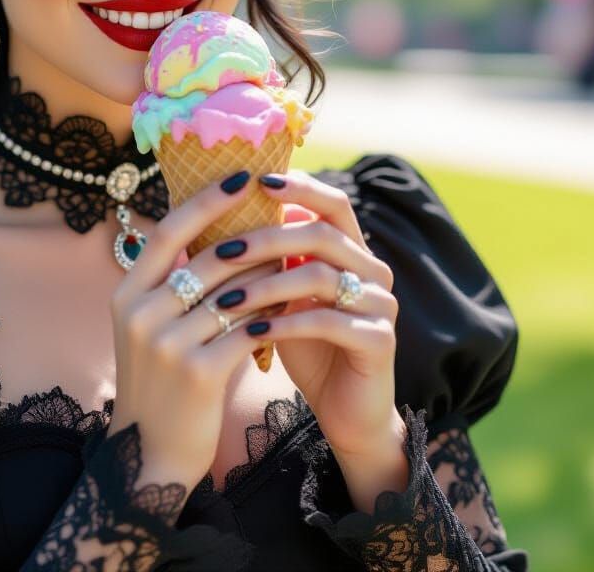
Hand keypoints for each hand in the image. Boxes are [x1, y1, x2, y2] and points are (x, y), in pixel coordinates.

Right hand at [108, 169, 297, 492]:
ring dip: (270, 273)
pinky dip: (272, 314)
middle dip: (252, 236)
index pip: (168, 231)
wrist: (149, 456)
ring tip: (298, 257)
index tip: (242, 175)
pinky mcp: (198, 373)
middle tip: (286, 215)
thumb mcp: (149, 327)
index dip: (207, 200)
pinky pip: (247, 329)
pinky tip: (295, 304)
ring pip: (233, 292)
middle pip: (207, 257)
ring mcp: (167, 343)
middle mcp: (140, 312)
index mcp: (126, 294)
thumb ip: (174, 285)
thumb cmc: (160, 383)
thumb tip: (221, 235)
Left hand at [214, 169, 401, 457]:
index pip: (331, 202)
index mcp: (353, 251)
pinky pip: (327, 321)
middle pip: (322, 234)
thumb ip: (265, 257)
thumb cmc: (303, 344)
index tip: (253, 182)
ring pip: (320, 276)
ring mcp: (381, 304)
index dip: (297, 188)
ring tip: (224, 299)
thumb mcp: (280, 294)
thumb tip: (211, 213)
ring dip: (266, 285)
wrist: (344, 411)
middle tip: (221, 251)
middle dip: (267, 238)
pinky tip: (252, 332)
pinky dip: (285, 323)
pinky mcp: (380, 341)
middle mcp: (373, 270)